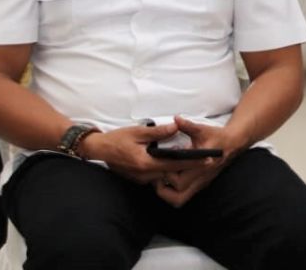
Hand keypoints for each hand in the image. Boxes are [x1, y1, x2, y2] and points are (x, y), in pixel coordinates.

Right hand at [79, 122, 200, 184]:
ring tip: (193, 160)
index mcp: (145, 163)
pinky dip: (165, 169)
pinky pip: (156, 175)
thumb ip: (158, 132)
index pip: (174, 164)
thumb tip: (176, 127)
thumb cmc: (117, 139)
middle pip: (171, 172)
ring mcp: (141, 179)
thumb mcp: (138, 131)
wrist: (99, 149)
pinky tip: (173, 162)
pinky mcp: (138, 178)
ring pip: (164, 175)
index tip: (207, 160)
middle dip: (187, 166)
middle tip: (205, 160)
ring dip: (176, 169)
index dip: (192, 162)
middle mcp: (144, 175)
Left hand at [155, 117, 243, 207]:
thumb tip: (176, 120)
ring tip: (160, 180)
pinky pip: (184, 195)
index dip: (167, 175)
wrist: (232, 144)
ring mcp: (200, 183)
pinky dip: (173, 192)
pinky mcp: (200, 184)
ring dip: (168, 194)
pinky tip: (169, 178)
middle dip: (163, 189)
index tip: (160, 165)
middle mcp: (201, 179)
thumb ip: (187, 126)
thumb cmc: (217, 137)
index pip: (180, 181)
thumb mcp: (202, 129)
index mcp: (201, 166)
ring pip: (180, 200)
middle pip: (178, 197)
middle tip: (155, 176)